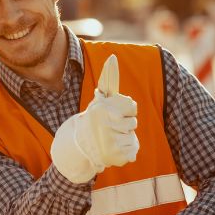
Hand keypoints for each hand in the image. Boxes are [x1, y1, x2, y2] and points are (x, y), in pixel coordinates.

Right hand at [51, 54, 139, 183]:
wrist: (80, 146)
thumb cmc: (94, 119)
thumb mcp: (100, 100)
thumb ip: (108, 79)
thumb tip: (112, 57)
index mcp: (103, 109)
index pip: (131, 107)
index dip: (126, 111)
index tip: (115, 114)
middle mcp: (106, 125)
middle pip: (133, 123)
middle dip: (125, 125)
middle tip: (111, 128)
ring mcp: (111, 142)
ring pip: (132, 137)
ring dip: (125, 138)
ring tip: (111, 138)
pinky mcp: (116, 157)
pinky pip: (133, 151)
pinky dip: (126, 151)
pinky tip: (114, 149)